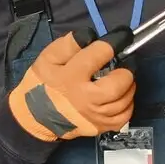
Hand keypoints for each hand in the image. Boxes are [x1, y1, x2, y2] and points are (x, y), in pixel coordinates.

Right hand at [9, 27, 136, 141]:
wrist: (35, 116)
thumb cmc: (43, 83)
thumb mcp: (47, 58)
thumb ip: (67, 45)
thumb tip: (90, 36)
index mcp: (71, 77)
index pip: (99, 55)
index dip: (114, 42)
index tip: (122, 36)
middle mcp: (86, 98)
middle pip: (118, 84)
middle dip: (126, 71)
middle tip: (124, 64)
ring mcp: (95, 116)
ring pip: (124, 100)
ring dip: (129, 86)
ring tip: (122, 78)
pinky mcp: (100, 127)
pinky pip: (124, 116)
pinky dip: (128, 104)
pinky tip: (121, 96)